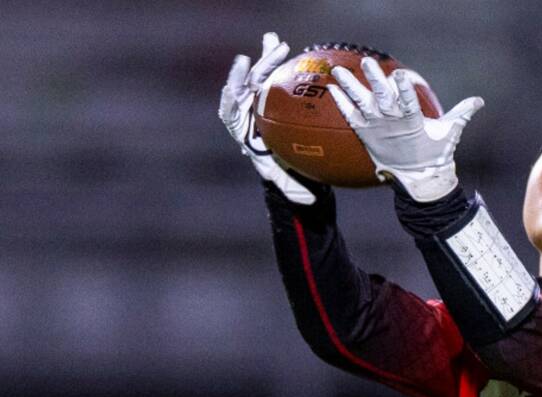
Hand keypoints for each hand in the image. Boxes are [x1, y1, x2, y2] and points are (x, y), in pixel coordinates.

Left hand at [219, 32, 315, 204]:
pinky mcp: (267, 89)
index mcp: (240, 127)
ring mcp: (256, 96)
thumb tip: (307, 204)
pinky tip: (281, 45)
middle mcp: (245, 108)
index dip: (232, 96)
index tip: (237, 89)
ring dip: (266, 59)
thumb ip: (292, 188)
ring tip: (276, 44)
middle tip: (257, 60)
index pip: (230, 109)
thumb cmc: (279, 167)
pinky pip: (270, 71)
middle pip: (245, 86)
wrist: (281, 154)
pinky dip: (274, 58)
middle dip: (252, 72)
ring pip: (258, 75)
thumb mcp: (284, 178)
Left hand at [328, 58, 483, 201]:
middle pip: (382, 98)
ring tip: (337, 70)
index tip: (399, 73)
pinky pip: (351, 117)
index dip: (403, 88)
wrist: (418, 179)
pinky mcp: (366, 135)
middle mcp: (392, 124)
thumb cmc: (436, 154)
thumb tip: (480, 101)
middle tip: (367, 61)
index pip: (408, 101)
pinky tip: (333, 89)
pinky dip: (342, 104)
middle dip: (374, 80)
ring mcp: (377, 129)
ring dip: (349, 86)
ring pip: (361, 104)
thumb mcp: (450, 133)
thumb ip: (462, 113)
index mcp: (413, 122)